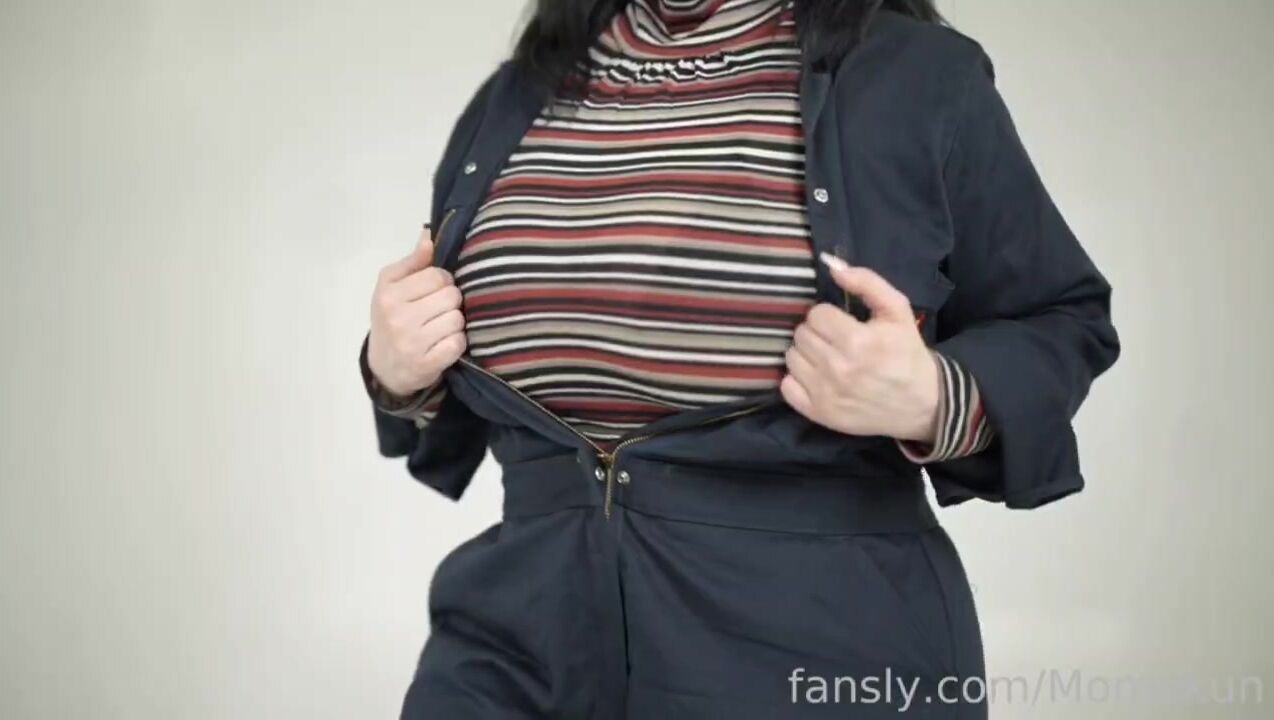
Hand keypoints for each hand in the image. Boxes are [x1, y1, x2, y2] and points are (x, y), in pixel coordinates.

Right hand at [366, 226, 466, 397]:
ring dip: (454, 323)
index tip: (434, 290)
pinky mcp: (426, 365)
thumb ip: (413, 262)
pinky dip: (456, 343)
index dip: (442, 281)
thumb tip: (429, 235)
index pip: (437, 275)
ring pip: (457, 319)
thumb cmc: (391, 318)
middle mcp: (398, 317)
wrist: (384, 367)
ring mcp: (412, 343)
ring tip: (440, 328)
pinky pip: (458, 344)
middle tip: (438, 311)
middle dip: (450, 302)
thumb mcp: (392, 287)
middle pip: (451, 296)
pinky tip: (443, 344)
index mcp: (389, 294)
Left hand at [780, 253, 941, 442]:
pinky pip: (786, 386)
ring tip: (828, 358)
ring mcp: (826, 393)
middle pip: (801, 334)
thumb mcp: (897, 311)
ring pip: (791, 357)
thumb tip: (832, 266)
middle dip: (818, 333)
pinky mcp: (818, 413)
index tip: (843, 324)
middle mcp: (838, 368)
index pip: (816, 314)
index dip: (829, 316)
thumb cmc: (907, 353)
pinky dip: (797, 380)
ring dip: (806, 354)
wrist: (921, 403)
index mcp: (858, 341)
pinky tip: (818, 378)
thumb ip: (867, 282)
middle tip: (837, 341)